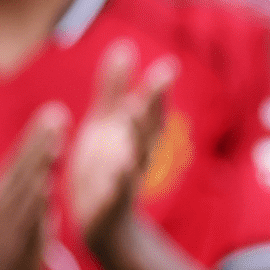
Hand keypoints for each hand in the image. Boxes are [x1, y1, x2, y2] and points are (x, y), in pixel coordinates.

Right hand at [0, 104, 68, 269]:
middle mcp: (2, 202)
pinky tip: (46, 184)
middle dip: (40, 139)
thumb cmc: (19, 248)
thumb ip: (35, 191)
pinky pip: (25, 219)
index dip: (39, 134)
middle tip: (58, 112)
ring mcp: (6, 222)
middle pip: (22, 165)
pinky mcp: (13, 243)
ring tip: (56, 140)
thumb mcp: (28, 214)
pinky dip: (35, 200)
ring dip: (38, 162)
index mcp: (6, 193)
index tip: (56, 110)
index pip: (24, 159)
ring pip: (24, 186)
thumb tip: (46, 170)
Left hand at [66, 41, 177, 255]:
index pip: (150, 111)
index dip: (158, 91)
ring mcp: (125, 180)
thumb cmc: (104, 168)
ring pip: (136, 156)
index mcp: (133, 135)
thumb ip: (114, 88)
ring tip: (132, 111)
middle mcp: (136, 155)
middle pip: (148, 129)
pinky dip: (118, 181)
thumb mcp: (106, 123)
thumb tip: (125, 47)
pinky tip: (118, 168)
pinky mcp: (110, 205)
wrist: (101, 223)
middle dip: (153, 105)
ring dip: (137, 135)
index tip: (168, 67)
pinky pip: (116, 193)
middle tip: (161, 80)